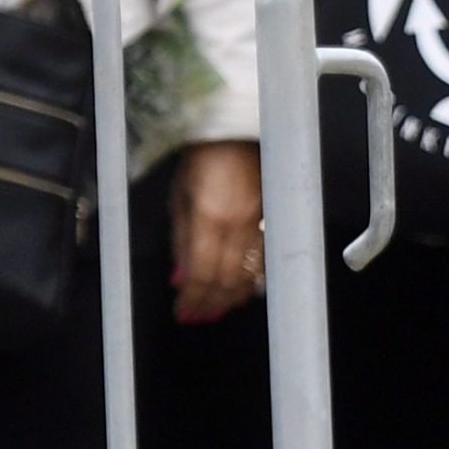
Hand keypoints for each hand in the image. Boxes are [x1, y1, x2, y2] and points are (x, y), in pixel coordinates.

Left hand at [171, 141, 266, 321]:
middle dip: (210, 303)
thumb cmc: (202, 158)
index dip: (191, 297)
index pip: (200, 272)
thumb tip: (180, 276)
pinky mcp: (270, 220)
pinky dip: (250, 279)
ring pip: (248, 273)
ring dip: (231, 296)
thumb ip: (180, 240)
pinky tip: (242, 288)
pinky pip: (261, 259)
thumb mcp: (179, 197)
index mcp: (209, 218)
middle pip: (226, 279)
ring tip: (218, 309)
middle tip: (198, 317)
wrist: (235, 132)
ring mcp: (258, 223)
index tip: (183, 311)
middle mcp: (237, 225)